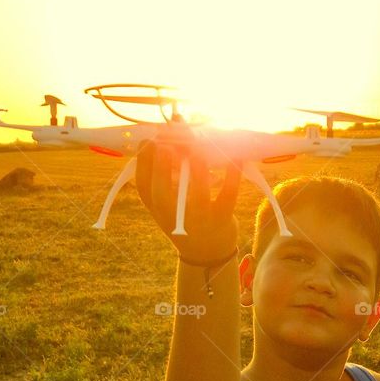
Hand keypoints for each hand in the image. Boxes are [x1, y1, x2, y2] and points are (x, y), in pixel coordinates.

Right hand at [135, 124, 241, 260]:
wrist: (206, 254)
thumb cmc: (185, 216)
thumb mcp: (169, 200)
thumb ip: (166, 171)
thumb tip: (171, 126)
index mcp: (157, 208)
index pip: (143, 185)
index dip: (144, 161)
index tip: (149, 140)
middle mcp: (174, 215)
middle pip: (163, 192)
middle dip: (163, 167)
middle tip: (166, 144)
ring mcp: (199, 219)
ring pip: (198, 194)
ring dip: (198, 169)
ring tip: (197, 149)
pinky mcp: (221, 219)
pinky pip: (228, 195)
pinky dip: (233, 176)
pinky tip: (236, 158)